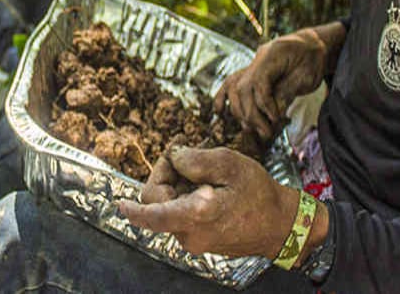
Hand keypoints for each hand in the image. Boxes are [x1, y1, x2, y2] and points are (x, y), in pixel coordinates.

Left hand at [118, 146, 296, 258]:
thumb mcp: (229, 164)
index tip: (120, 205)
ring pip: (170, 207)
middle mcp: (191, 234)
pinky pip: (182, 215)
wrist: (280, 224)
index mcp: (196, 214)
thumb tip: (172, 157)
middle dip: (166, 176)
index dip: (133, 209)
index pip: (153, 214)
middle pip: (158, 201)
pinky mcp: (199, 241)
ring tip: (207, 175)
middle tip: (187, 157)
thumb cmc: (257, 192)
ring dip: (179, 186)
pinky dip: (187, 197)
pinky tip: (209, 188)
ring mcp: (195, 240)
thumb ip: (195, 159)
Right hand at [214, 21, 345, 139]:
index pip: (258, 82)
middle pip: (243, 88)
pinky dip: (223, 97)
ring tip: (253, 129)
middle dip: (251, 113)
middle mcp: (258, 58)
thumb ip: (288, 91)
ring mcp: (252, 64)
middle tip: (265, 132)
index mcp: (273, 54)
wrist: (313, 45)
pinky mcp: (251, 72)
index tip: (275, 119)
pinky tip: (219, 111)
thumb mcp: (308, 75)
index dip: (264, 104)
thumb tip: (271, 114)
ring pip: (235, 89)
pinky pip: (231, 83)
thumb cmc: (314, 59)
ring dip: (241, 112)